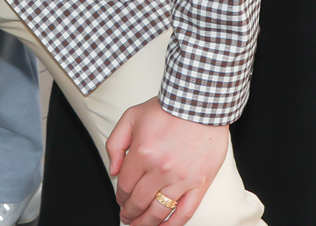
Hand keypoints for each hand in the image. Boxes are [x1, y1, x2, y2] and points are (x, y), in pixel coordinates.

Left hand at [107, 98, 227, 225]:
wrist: (201, 102)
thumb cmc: (169, 107)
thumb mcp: (131, 116)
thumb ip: (116, 143)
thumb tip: (114, 171)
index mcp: (142, 153)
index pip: (125, 187)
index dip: (120, 197)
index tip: (121, 200)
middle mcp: (160, 169)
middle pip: (139, 202)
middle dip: (129, 213)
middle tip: (127, 217)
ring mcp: (181, 178)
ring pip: (159, 211)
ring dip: (146, 223)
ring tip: (140, 225)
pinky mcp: (200, 183)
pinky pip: (185, 212)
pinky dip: (172, 225)